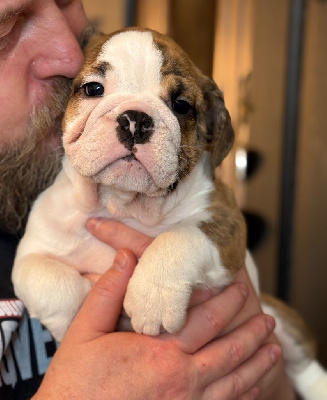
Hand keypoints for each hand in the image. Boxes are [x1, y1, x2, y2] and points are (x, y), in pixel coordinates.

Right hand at [86, 218, 295, 398]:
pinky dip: (244, 394)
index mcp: (160, 354)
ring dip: (258, 363)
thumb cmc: (75, 382)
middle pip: (230, 352)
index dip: (227, 301)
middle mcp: (181, 381)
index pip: (207, 321)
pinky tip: (253, 386)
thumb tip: (126, 256)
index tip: (240, 286)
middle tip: (267, 319)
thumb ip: (109, 291)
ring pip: (235, 383)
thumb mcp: (84, 330)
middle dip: (252, 332)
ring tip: (273, 349)